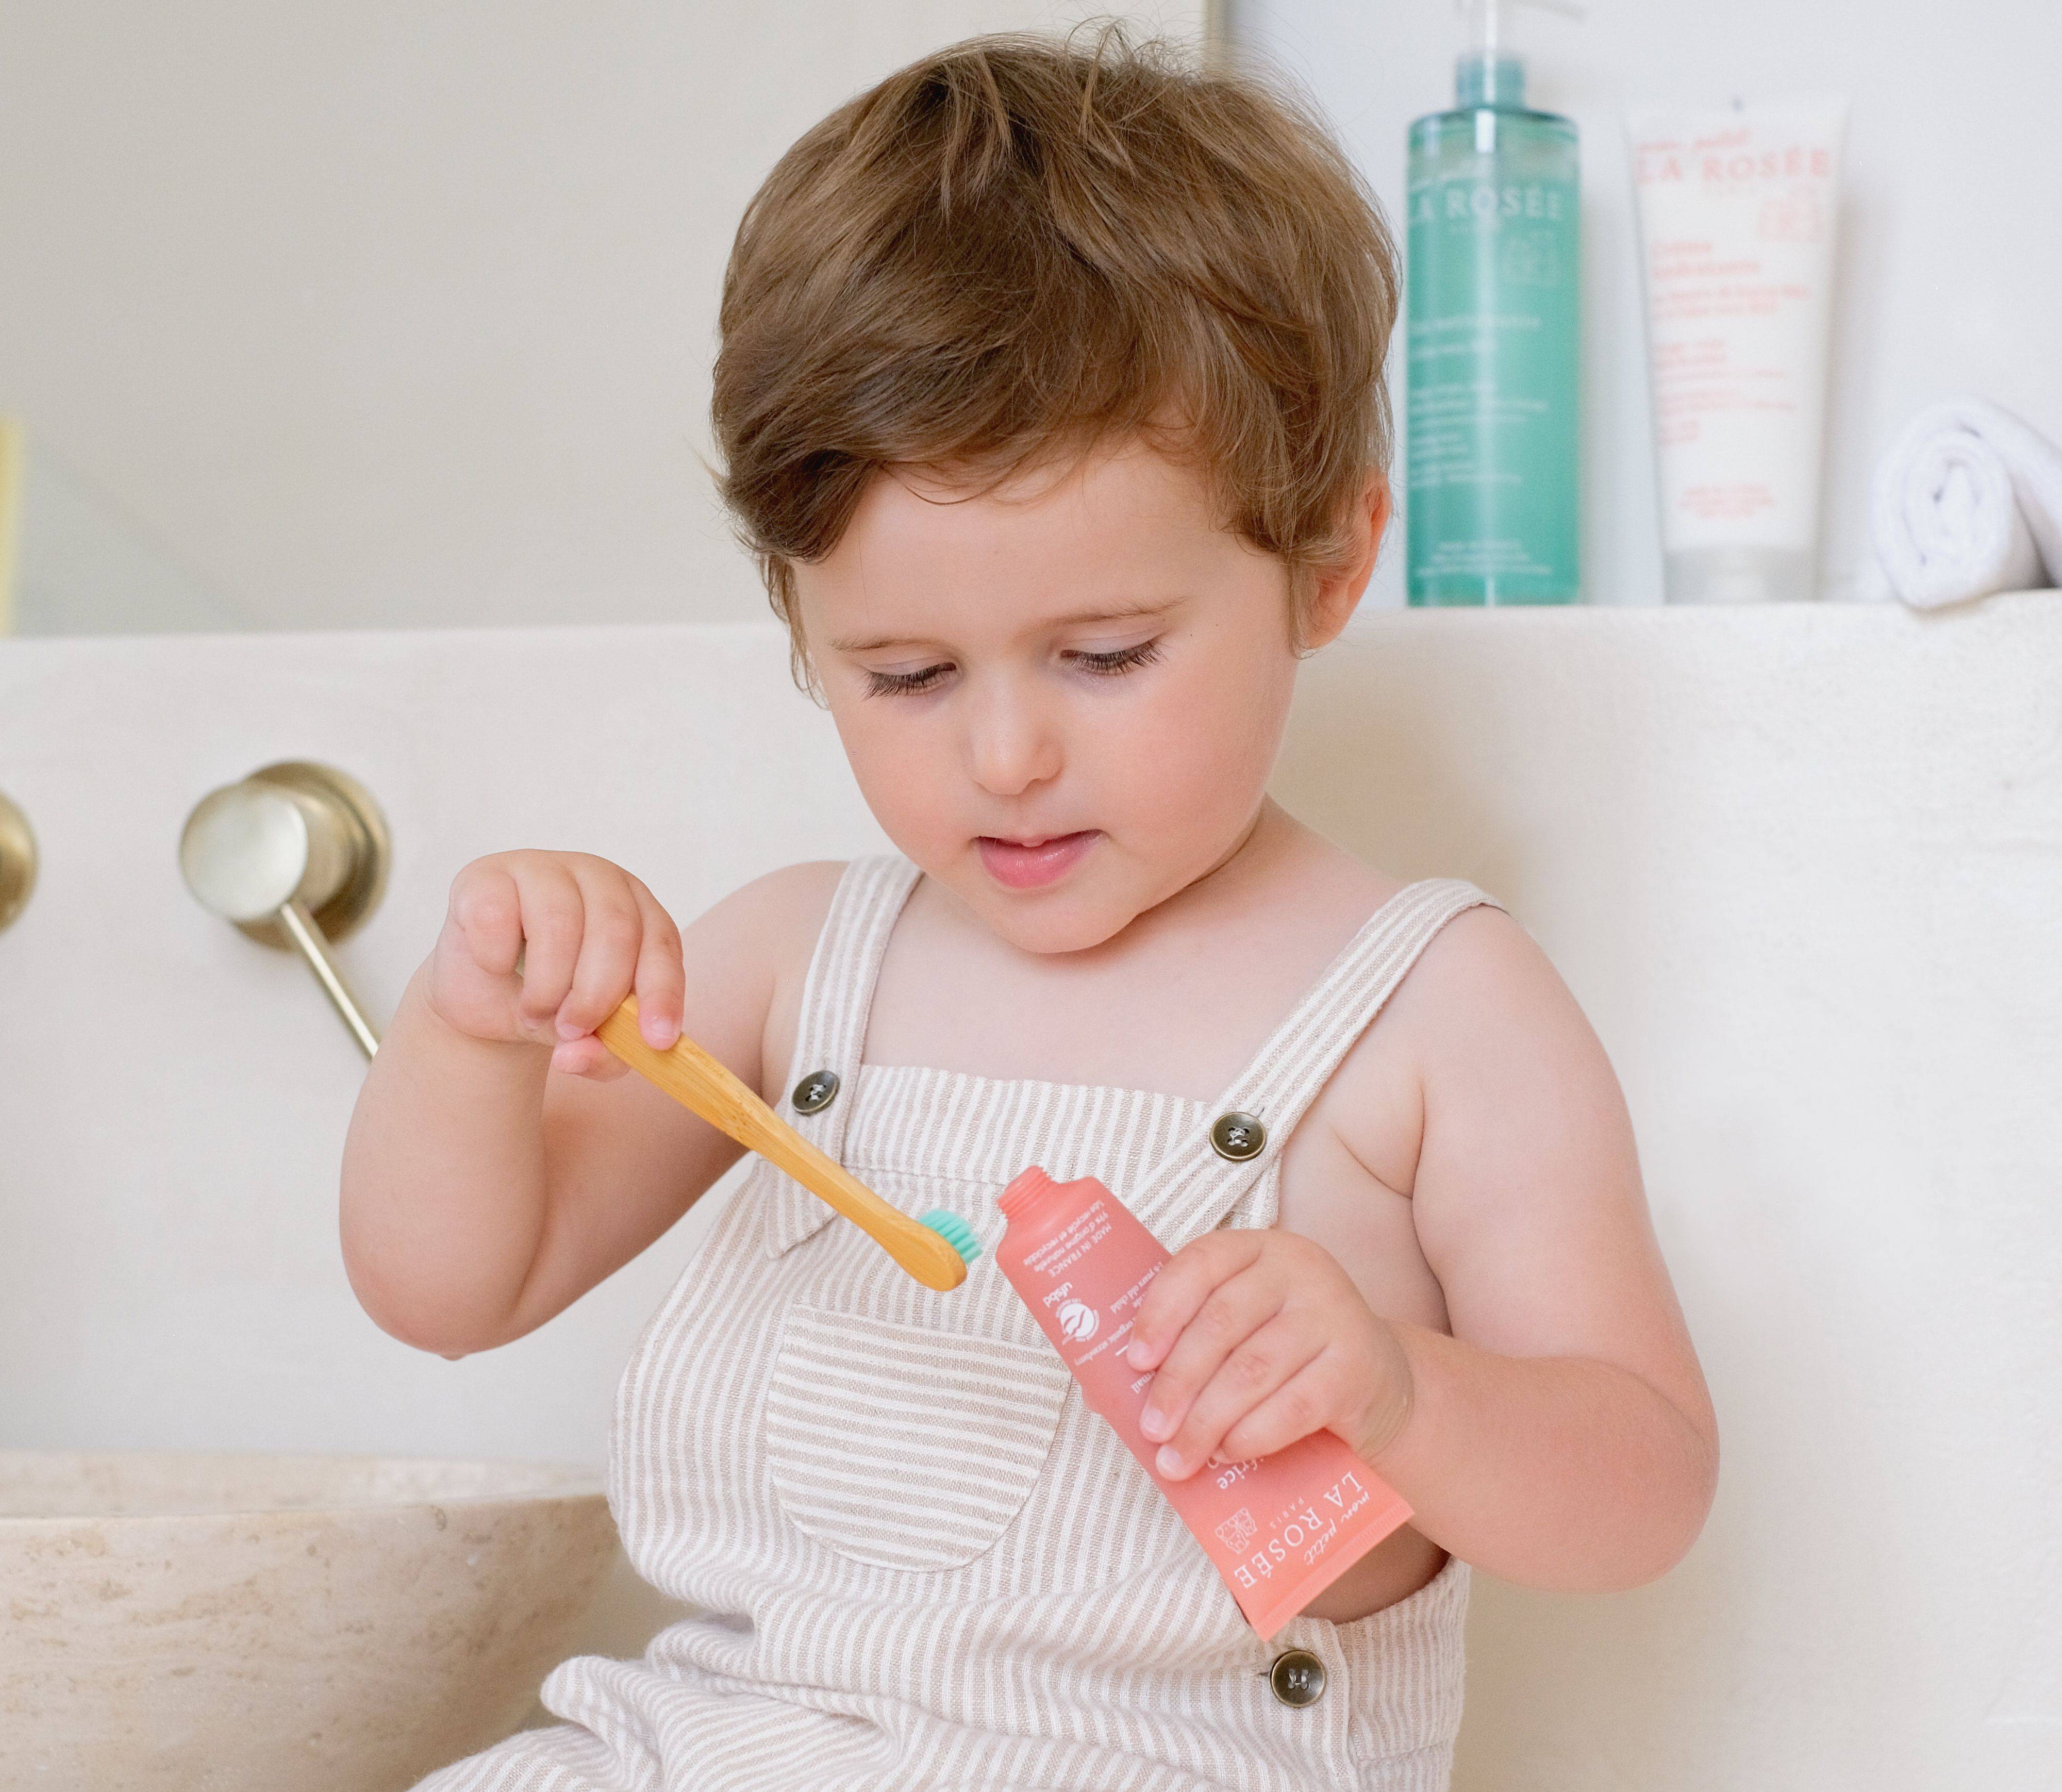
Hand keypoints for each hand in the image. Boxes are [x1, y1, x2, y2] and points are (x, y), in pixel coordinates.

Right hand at [427, 851, 683, 1076]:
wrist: (484, 993)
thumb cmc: (551, 1002)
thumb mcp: (587, 1038)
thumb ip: (600, 1053)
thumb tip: (573, 1056)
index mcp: (638, 909)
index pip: (662, 944)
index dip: (662, 993)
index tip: (656, 1039)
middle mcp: (598, 878)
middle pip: (615, 932)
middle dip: (595, 996)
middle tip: (570, 1030)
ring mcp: (542, 868)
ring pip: (559, 924)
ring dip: (545, 986)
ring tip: (533, 1011)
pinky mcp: (486, 875)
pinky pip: (497, 916)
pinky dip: (495, 958)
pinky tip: (495, 967)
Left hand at [1124, 1229, 1412, 1478]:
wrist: (1376, 1379)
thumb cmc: (1285, 1352)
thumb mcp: (1242, 1326)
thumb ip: (1186, 1340)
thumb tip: (1103, 1390)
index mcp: (1256, 1248)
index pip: (1199, 1265)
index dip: (1161, 1312)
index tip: (1134, 1361)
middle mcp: (1298, 1269)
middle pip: (1221, 1323)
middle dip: (1177, 1382)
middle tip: (1151, 1430)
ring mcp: (1332, 1314)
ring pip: (1253, 1369)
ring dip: (1205, 1421)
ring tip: (1177, 1457)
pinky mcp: (1355, 1367)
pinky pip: (1293, 1407)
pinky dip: (1251, 1436)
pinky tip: (1226, 1454)